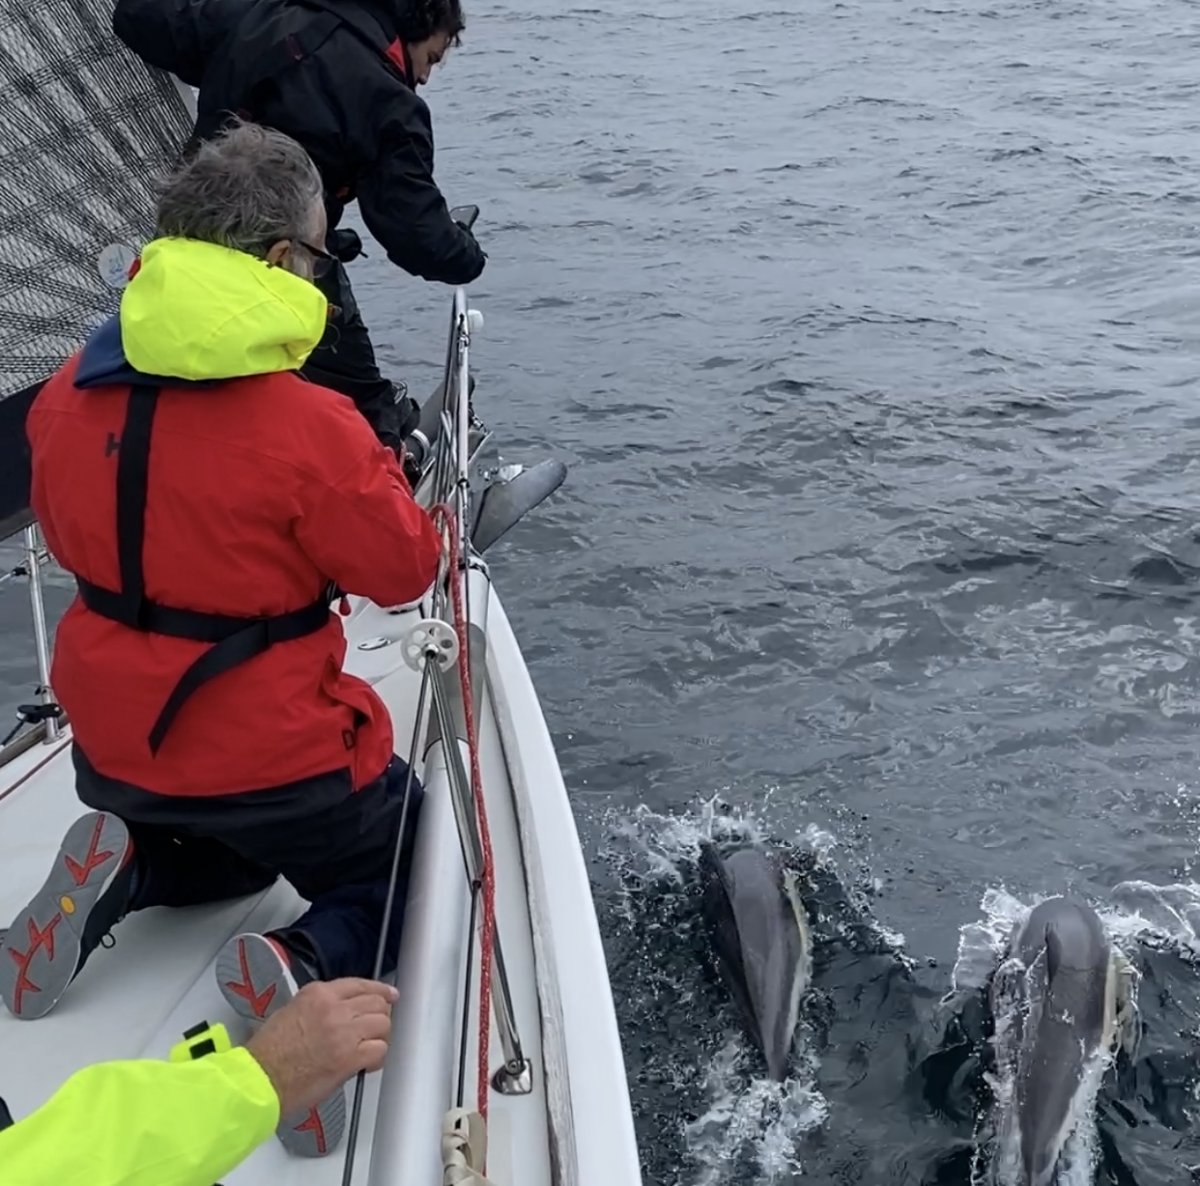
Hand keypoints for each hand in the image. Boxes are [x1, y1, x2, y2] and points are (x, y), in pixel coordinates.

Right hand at [245, 978, 397, 1116]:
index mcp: (318, 993)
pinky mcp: (348, 1057)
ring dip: (380, 1036)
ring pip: (383, 1023)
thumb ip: (321, 1005)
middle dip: (380, 1015)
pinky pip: (379, 1049)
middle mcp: (334, 1007)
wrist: (259, 1079)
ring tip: (370, 1047)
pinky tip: (368, 1063)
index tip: (389, 994)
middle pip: (377, 1002)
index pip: (360, 984)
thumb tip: (342, 1011)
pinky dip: (378, 1057)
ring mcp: (343, 1031)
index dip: (379, 990)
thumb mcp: (291, 1011)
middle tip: (377, 1027)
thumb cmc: (268, 1053)